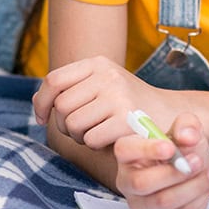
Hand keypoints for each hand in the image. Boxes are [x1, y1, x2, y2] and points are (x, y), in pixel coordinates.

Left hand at [33, 55, 166, 148]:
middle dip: (64, 125)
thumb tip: (38, 105)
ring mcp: (117, 95)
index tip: (43, 118)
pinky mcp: (126, 119)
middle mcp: (107, 75)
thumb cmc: (128, 105)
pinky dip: (95, 145)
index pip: (54, 80)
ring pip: (72, 124)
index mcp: (98, 63)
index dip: (42, 102)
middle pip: (61, 105)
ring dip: (79, 137)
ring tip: (98, 133)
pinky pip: (90, 138)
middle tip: (82, 130)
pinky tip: (109, 140)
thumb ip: (70, 90)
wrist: (170, 115)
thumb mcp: (101, 86)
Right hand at [115, 113, 208, 208]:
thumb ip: (188, 126)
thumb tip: (188, 137)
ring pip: (162, 202)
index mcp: (129, 153)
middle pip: (141, 183)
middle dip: (173, 173)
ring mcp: (140, 204)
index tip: (170, 148)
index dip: (145, 149)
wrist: (194, 168)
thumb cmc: (184, 147)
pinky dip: (196, 203)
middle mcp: (128, 180)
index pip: (124, 150)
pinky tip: (205, 189)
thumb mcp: (188, 129)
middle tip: (197, 161)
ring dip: (191, 188)